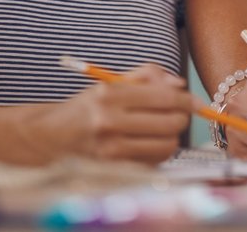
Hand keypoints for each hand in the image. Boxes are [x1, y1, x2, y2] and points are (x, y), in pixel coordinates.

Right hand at [30, 64, 191, 164]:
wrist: (50, 138)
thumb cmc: (85, 108)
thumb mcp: (110, 82)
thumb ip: (146, 76)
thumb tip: (179, 85)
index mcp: (110, 95)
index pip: (164, 98)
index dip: (187, 100)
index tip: (196, 102)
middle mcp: (110, 123)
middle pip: (170, 123)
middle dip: (181, 118)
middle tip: (176, 114)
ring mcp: (111, 150)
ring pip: (167, 146)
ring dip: (171, 137)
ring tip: (161, 130)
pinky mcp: (114, 170)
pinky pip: (153, 162)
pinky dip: (158, 152)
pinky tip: (147, 144)